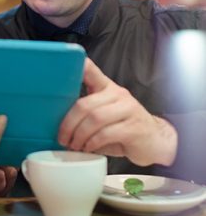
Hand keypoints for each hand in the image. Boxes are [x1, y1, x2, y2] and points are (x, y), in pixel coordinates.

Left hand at [57, 58, 176, 166]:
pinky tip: (88, 148)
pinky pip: (106, 134)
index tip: (62, 67)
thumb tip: (59, 121)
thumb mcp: (105, 114)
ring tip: (74, 144)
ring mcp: (128, 109)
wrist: (156, 141)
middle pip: (86, 104)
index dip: (78, 67)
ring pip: (95, 119)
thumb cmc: (123, 127)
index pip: (91, 71)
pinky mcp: (134, 128)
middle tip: (62, 137)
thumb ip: (87, 111)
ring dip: (80, 134)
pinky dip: (92, 143)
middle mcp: (118, 94)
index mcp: (107, 87)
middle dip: (69, 123)